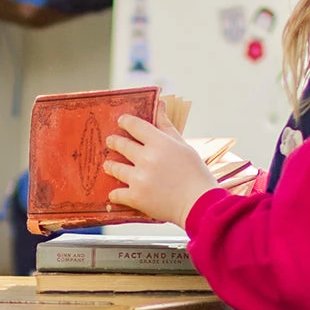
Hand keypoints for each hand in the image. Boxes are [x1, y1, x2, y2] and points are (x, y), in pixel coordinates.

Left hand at [105, 105, 217, 228]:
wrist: (200, 205)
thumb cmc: (196, 175)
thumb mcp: (184, 146)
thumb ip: (167, 126)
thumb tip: (160, 104)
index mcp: (159, 143)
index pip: (135, 125)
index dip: (126, 121)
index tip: (121, 121)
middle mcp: (146, 158)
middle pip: (121, 145)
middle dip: (114, 142)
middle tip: (111, 142)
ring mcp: (139, 178)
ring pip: (115, 168)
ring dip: (111, 166)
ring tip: (109, 165)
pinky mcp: (136, 197)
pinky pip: (116, 193)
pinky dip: (115, 193)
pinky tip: (114, 193)